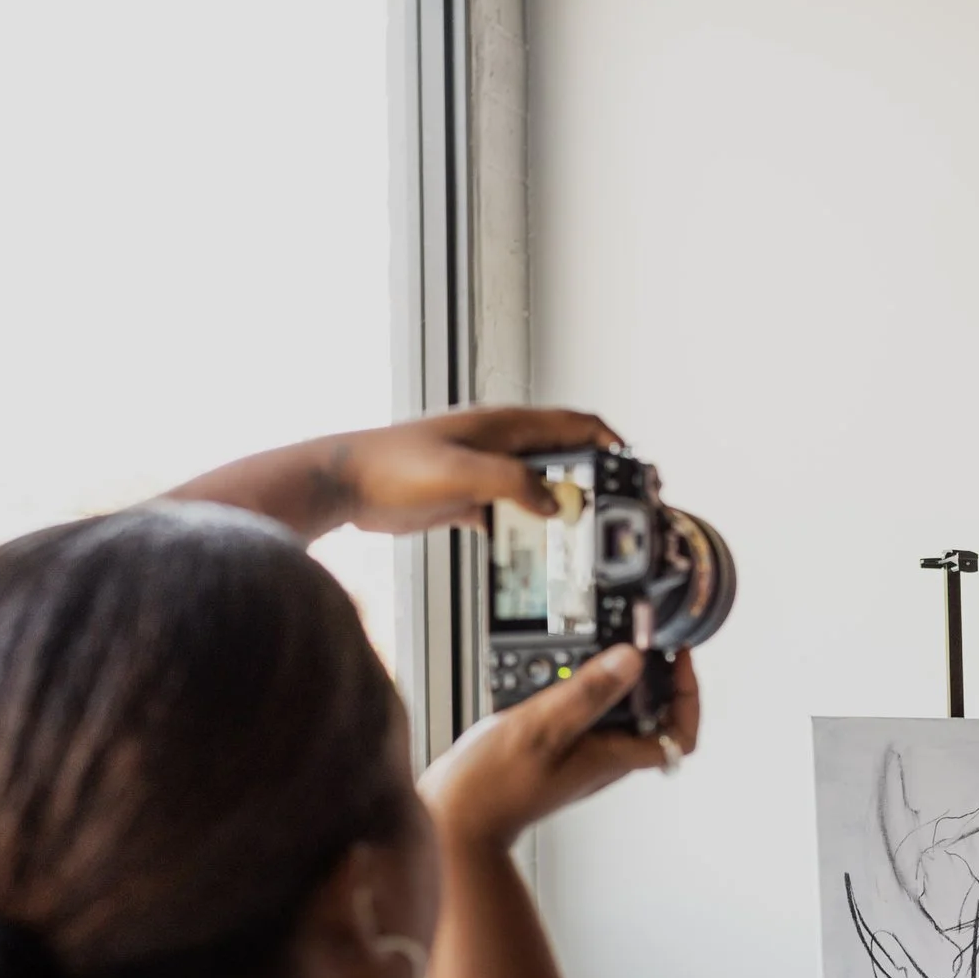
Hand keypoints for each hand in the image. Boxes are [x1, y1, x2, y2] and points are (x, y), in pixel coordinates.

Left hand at [168, 406, 623, 542]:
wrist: (343, 484)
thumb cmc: (390, 467)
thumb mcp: (462, 473)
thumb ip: (513, 484)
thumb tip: (556, 502)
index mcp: (504, 426)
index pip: (576, 425)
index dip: (612, 444)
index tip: (635, 469)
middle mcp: (499, 445)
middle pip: (564, 458)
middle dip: (595, 482)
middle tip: (618, 511)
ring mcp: (483, 471)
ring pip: (539, 488)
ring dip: (563, 510)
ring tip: (586, 538)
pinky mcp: (466, 498)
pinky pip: (512, 513)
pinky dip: (529, 530)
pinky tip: (537, 552)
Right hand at [420, 646, 698, 853]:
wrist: (456, 820)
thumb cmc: (493, 787)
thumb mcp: (543, 727)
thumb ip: (589, 692)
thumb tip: (633, 661)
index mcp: (614, 757)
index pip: (681, 735)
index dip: (690, 696)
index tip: (679, 660)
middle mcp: (606, 759)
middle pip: (655, 717)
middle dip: (656, 676)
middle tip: (644, 640)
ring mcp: (584, 757)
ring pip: (622, 715)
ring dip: (619, 680)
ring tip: (605, 647)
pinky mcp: (560, 752)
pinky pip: (589, 718)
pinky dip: (585, 691)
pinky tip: (562, 673)